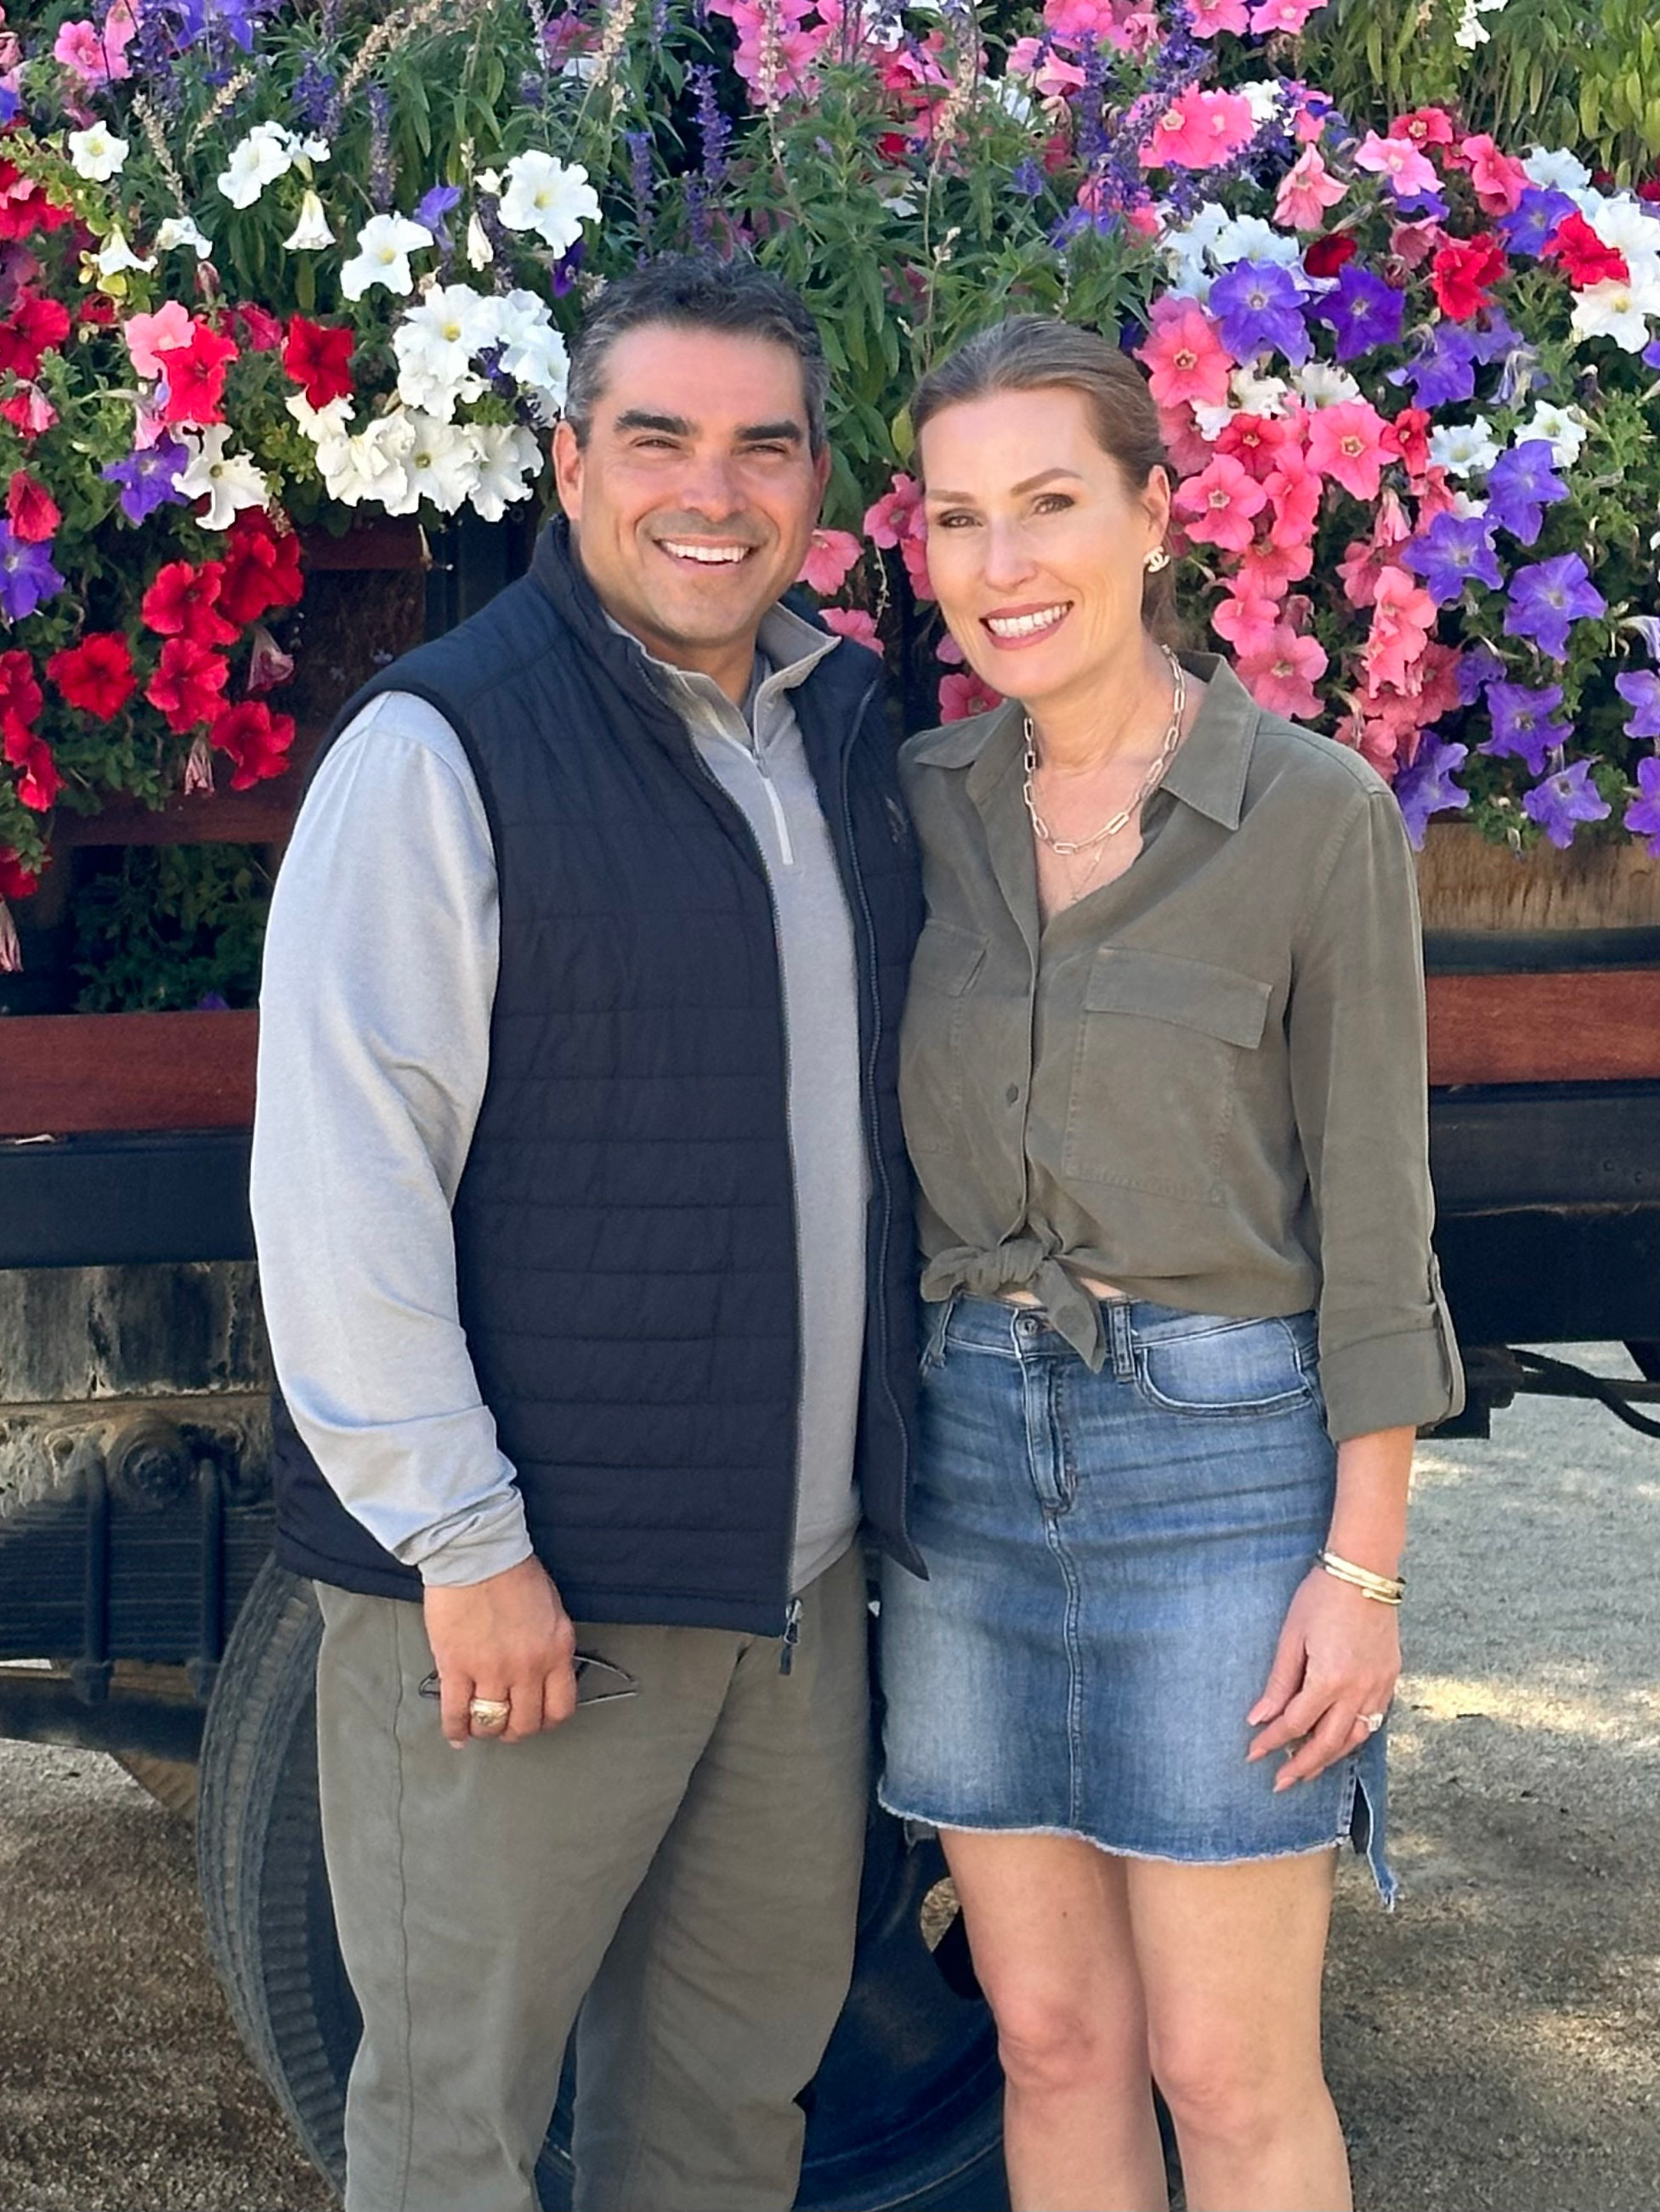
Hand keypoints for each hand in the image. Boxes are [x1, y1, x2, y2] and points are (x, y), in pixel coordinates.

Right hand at [423, 1555, 578, 1745]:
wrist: (479, 1552)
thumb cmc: (514, 1572)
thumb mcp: (551, 1610)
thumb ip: (549, 1646)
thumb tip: (542, 1673)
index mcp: (556, 1650)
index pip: (560, 1707)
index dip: (546, 1721)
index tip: (535, 1719)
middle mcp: (528, 1667)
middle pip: (525, 1722)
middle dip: (515, 1730)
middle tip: (505, 1725)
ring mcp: (491, 1669)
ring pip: (491, 1723)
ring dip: (485, 1730)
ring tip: (479, 1725)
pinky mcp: (456, 1667)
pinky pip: (456, 1714)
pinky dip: (455, 1730)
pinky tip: (456, 1735)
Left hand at [1246, 1566, 1399, 1790]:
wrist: (1364, 1572)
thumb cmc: (1321, 1598)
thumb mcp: (1291, 1636)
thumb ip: (1279, 1682)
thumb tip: (1259, 1718)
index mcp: (1330, 1680)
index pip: (1295, 1724)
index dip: (1272, 1742)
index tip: (1253, 1754)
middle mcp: (1359, 1690)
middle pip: (1328, 1743)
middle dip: (1302, 1766)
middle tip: (1279, 1783)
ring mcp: (1379, 1687)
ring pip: (1355, 1738)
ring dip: (1330, 1758)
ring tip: (1307, 1769)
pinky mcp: (1391, 1678)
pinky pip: (1374, 1720)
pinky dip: (1354, 1736)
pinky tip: (1339, 1740)